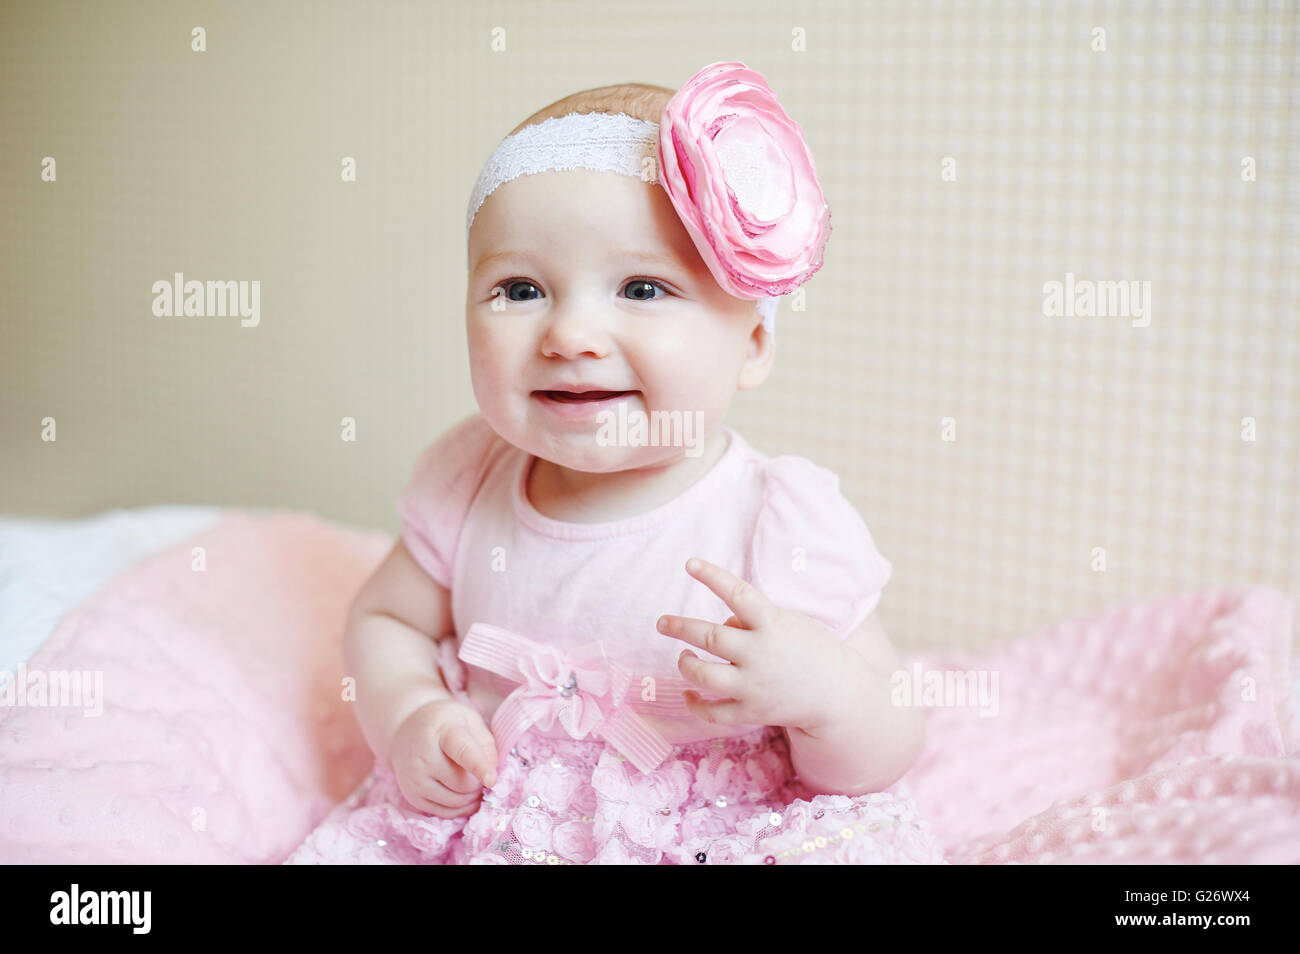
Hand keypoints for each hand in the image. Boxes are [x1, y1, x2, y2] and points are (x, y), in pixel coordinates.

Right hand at [388, 698, 498, 817]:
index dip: (479, 766)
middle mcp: (424, 758)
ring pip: (456, 802)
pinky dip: (460, 808)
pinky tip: (463, 795)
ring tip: (471, 781)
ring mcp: (415, 780)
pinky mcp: (413, 798)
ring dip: (471, 797)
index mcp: (443, 733)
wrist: (404, 730)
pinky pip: (445, 813)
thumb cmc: (444, 724)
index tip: (492, 780)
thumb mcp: (468, 720)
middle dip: (478, 781)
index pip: (463, 751)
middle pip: (464, 784)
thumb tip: (492, 773)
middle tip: (478, 771)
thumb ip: (485, 744)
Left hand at [656, 558, 847, 732]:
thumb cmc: (810, 649)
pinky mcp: (752, 712)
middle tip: (662, 622)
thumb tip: (722, 624)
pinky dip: (695, 704)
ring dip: (686, 664)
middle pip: (709, 636)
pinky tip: (689, 694)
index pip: (738, 593)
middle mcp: (760, 654)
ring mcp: (754, 685)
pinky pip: (714, 712)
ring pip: (704, 675)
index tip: (690, 564)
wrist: (837, 693)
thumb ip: (753, 620)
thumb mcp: (788, 622)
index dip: (712, 576)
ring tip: (683, 656)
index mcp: (772, 624)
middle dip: (679, 627)